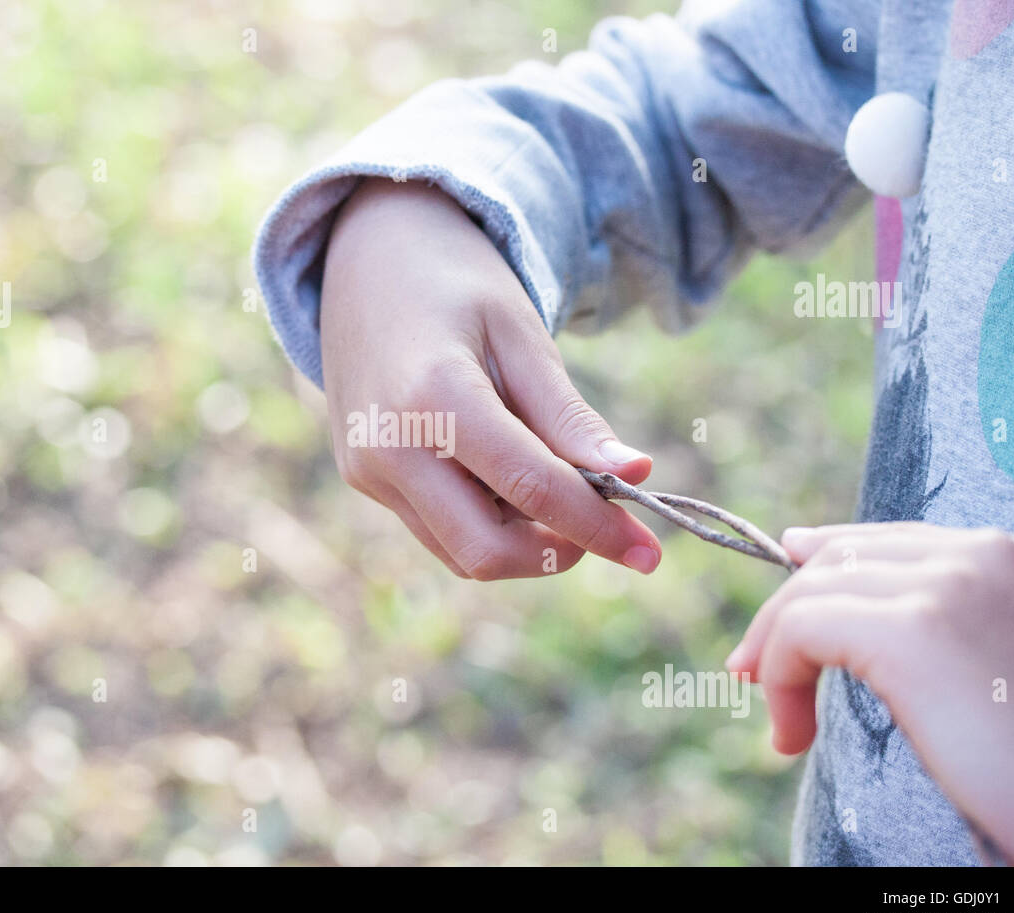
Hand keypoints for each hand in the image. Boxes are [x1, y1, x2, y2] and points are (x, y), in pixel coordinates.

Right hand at [319, 178, 660, 578]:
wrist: (364, 258)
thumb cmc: (455, 286)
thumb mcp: (521, 335)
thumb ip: (570, 417)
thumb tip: (637, 477)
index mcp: (434, 398)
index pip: (531, 488)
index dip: (597, 526)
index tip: (649, 551)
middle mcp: (389, 446)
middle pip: (487, 551)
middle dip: (556, 551)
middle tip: (604, 525)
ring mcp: (368, 469)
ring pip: (461, 553)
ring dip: (522, 543)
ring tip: (553, 486)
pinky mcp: (363, 478)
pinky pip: (436, 531)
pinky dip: (486, 524)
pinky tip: (505, 479)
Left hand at [728, 522, 1013, 864]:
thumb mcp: (997, 670)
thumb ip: (936, 627)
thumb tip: (836, 611)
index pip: (893, 541)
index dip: (825, 564)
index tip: (783, 605)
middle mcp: (988, 553)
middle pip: (845, 558)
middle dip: (785, 610)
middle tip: (749, 667)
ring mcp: (951, 584)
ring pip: (813, 591)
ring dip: (775, 656)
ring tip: (783, 724)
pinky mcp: (912, 631)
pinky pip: (802, 629)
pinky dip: (779, 676)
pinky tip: (792, 734)